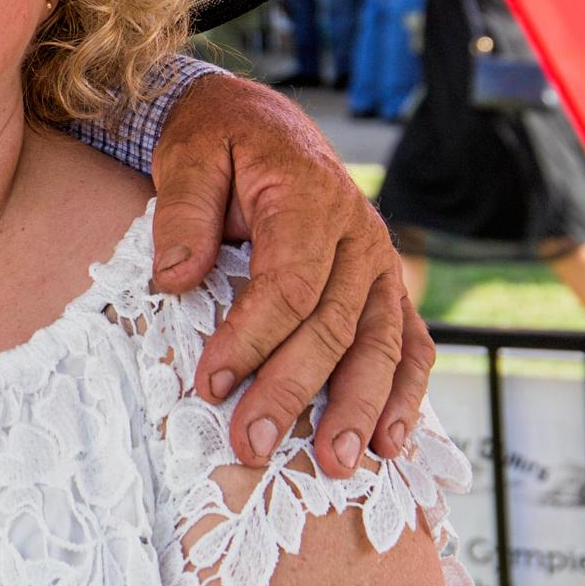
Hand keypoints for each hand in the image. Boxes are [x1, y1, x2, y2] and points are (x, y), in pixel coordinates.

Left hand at [149, 73, 431, 475]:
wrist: (258, 120)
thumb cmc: (217, 141)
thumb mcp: (187, 155)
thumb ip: (183, 213)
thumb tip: (174, 280)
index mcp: (310, 199)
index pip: (287, 285)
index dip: (251, 339)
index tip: (210, 383)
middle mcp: (359, 235)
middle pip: (331, 325)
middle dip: (292, 391)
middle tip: (252, 446)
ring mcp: (380, 263)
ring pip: (380, 344)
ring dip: (359, 409)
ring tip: (334, 465)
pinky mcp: (385, 286)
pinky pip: (410, 344)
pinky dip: (406, 395)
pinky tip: (389, 444)